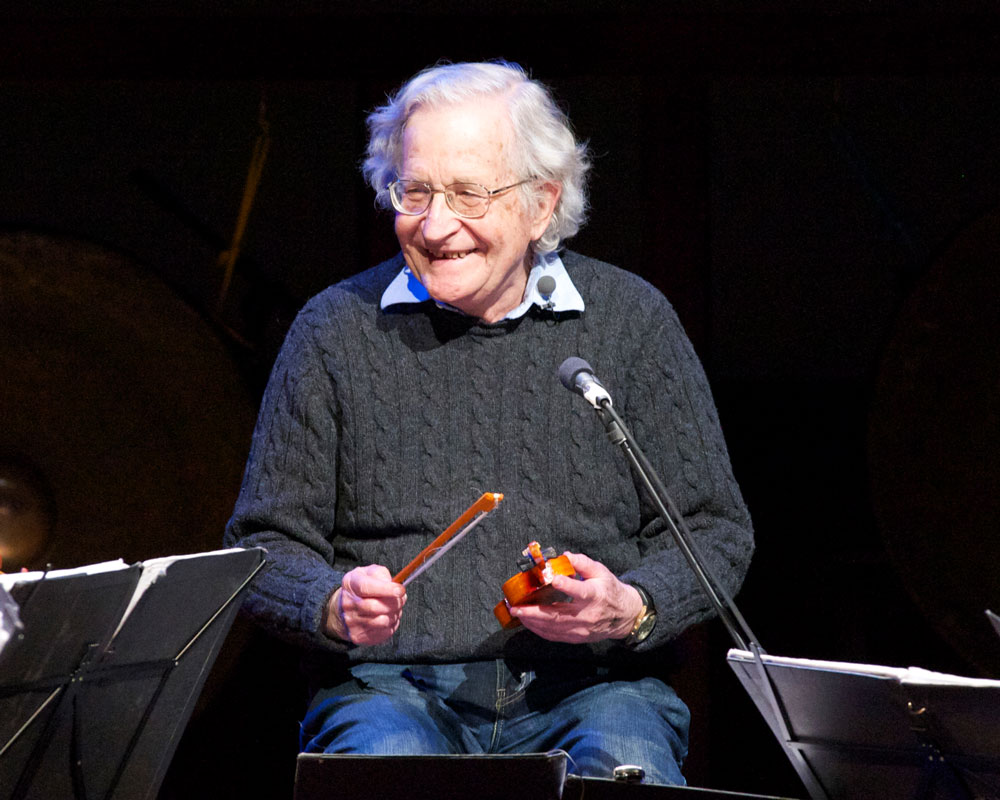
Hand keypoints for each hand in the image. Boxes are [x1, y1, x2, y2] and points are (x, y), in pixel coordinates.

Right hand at [323, 564, 406, 645]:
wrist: (343, 609)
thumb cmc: (362, 588)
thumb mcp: (369, 573)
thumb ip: (382, 574)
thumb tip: (395, 585)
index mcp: (350, 584)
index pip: (366, 588)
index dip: (386, 589)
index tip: (400, 590)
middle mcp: (348, 604)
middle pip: (375, 607)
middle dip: (395, 603)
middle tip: (402, 599)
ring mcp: (351, 622)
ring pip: (382, 621)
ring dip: (395, 614)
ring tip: (394, 608)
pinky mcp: (358, 636)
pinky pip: (383, 633)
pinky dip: (392, 625)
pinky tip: (388, 617)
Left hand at [508, 552, 643, 643]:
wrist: (624, 617)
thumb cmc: (610, 590)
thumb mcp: (601, 572)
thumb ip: (583, 563)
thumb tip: (564, 556)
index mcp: (596, 595)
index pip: (581, 591)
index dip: (568, 586)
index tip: (554, 579)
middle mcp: (587, 615)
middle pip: (558, 614)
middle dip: (534, 612)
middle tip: (516, 607)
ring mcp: (581, 629)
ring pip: (552, 628)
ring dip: (532, 622)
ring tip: (517, 613)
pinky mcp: (576, 638)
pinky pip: (554, 636)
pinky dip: (539, 630)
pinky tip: (528, 622)